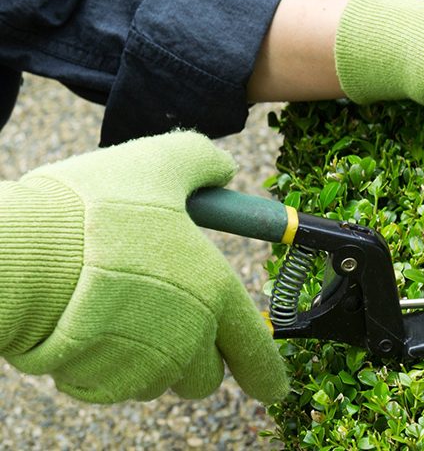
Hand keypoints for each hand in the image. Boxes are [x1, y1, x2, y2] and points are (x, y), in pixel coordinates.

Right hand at [0, 132, 286, 402]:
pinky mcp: (98, 382)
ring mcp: (143, 367)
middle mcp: (189, 339)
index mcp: (216, 294)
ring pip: (159, 380)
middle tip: (165, 319)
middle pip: (205, 376)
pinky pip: (110, 383)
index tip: (270, 387)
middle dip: (194, 358)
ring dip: (147, 358)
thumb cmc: (94, 209)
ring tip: (115, 312)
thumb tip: (221, 170)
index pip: (258, 353)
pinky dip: (103, 364)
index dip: (267, 373)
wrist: (21, 254)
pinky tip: (83, 328)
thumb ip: (201, 163)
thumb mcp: (160, 163)